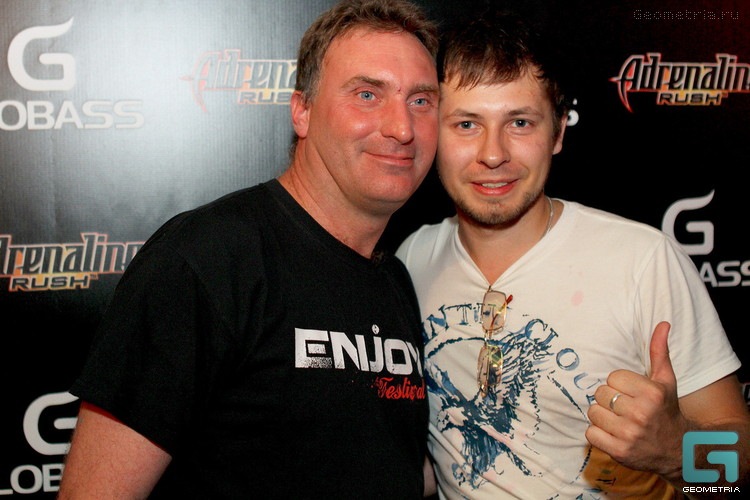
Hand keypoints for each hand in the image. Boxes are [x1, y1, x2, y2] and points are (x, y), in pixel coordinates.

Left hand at [585, 321, 688, 477]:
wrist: (678, 450)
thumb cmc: (666, 410)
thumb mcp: (666, 380)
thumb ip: (659, 351)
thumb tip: (662, 324)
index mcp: (651, 393)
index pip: (612, 377)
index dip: (620, 384)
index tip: (632, 393)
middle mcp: (640, 414)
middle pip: (600, 394)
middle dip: (610, 399)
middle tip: (625, 408)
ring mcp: (629, 434)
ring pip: (593, 413)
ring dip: (602, 416)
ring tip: (620, 420)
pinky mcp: (619, 452)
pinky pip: (590, 433)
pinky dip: (598, 434)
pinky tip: (614, 433)